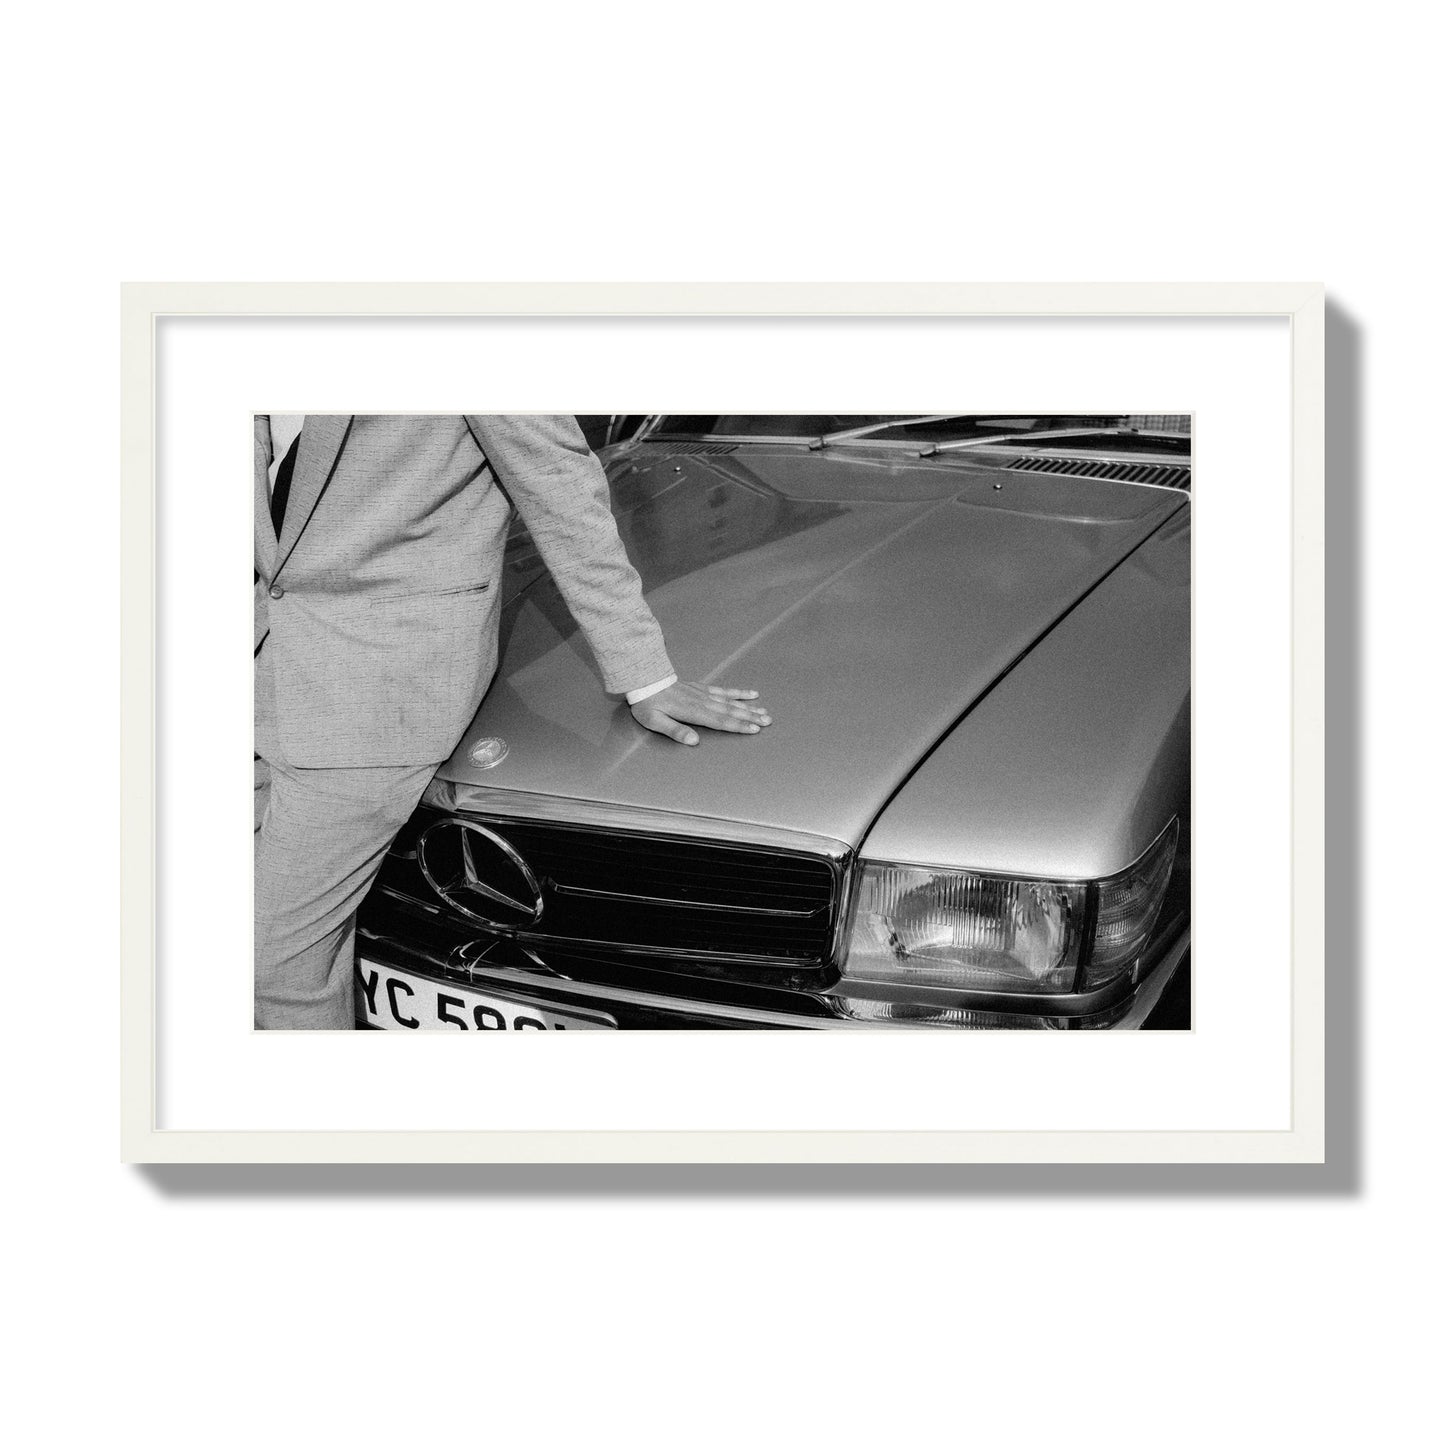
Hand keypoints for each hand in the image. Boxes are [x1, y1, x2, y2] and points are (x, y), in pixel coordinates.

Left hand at [629, 684, 771, 745]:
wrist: (645, 679)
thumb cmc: (648, 704)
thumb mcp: (655, 721)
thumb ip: (675, 731)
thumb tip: (694, 741)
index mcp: (693, 712)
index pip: (720, 721)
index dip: (738, 726)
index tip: (755, 729)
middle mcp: (702, 702)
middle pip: (730, 711)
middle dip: (750, 717)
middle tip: (768, 721)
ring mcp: (703, 694)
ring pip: (730, 701)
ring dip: (748, 707)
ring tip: (764, 711)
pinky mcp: (701, 688)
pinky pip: (723, 690)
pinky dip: (738, 693)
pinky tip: (750, 694)